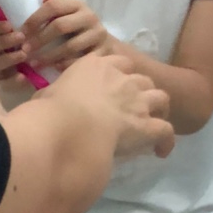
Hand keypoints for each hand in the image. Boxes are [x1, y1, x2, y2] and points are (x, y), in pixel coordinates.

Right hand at [0, 16, 32, 87]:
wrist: (30, 75)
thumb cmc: (28, 47)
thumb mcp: (28, 32)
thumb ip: (31, 17)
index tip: (9, 24)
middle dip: (3, 41)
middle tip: (21, 37)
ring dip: (8, 58)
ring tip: (24, 55)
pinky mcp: (1, 85)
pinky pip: (3, 84)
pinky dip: (13, 81)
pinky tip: (24, 77)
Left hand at [23, 0, 110, 70]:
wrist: (103, 41)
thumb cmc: (77, 24)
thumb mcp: (67, 10)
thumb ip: (53, 0)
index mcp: (77, 4)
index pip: (53, 6)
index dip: (35, 19)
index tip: (21, 32)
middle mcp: (89, 16)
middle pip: (60, 26)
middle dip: (39, 39)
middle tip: (24, 50)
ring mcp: (98, 34)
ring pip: (70, 46)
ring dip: (49, 56)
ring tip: (34, 63)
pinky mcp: (103, 51)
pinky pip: (80, 61)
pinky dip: (64, 65)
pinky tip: (52, 68)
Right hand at [47, 55, 173, 159]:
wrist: (70, 128)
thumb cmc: (50, 110)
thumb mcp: (46, 94)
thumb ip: (55, 93)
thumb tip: (49, 100)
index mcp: (96, 66)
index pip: (117, 61)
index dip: (119, 73)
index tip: (115, 86)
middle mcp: (121, 78)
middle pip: (141, 79)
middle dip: (140, 91)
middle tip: (133, 107)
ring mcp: (137, 100)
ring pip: (161, 98)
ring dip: (158, 109)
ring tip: (152, 122)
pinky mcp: (147, 125)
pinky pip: (166, 131)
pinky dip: (166, 140)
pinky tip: (160, 151)